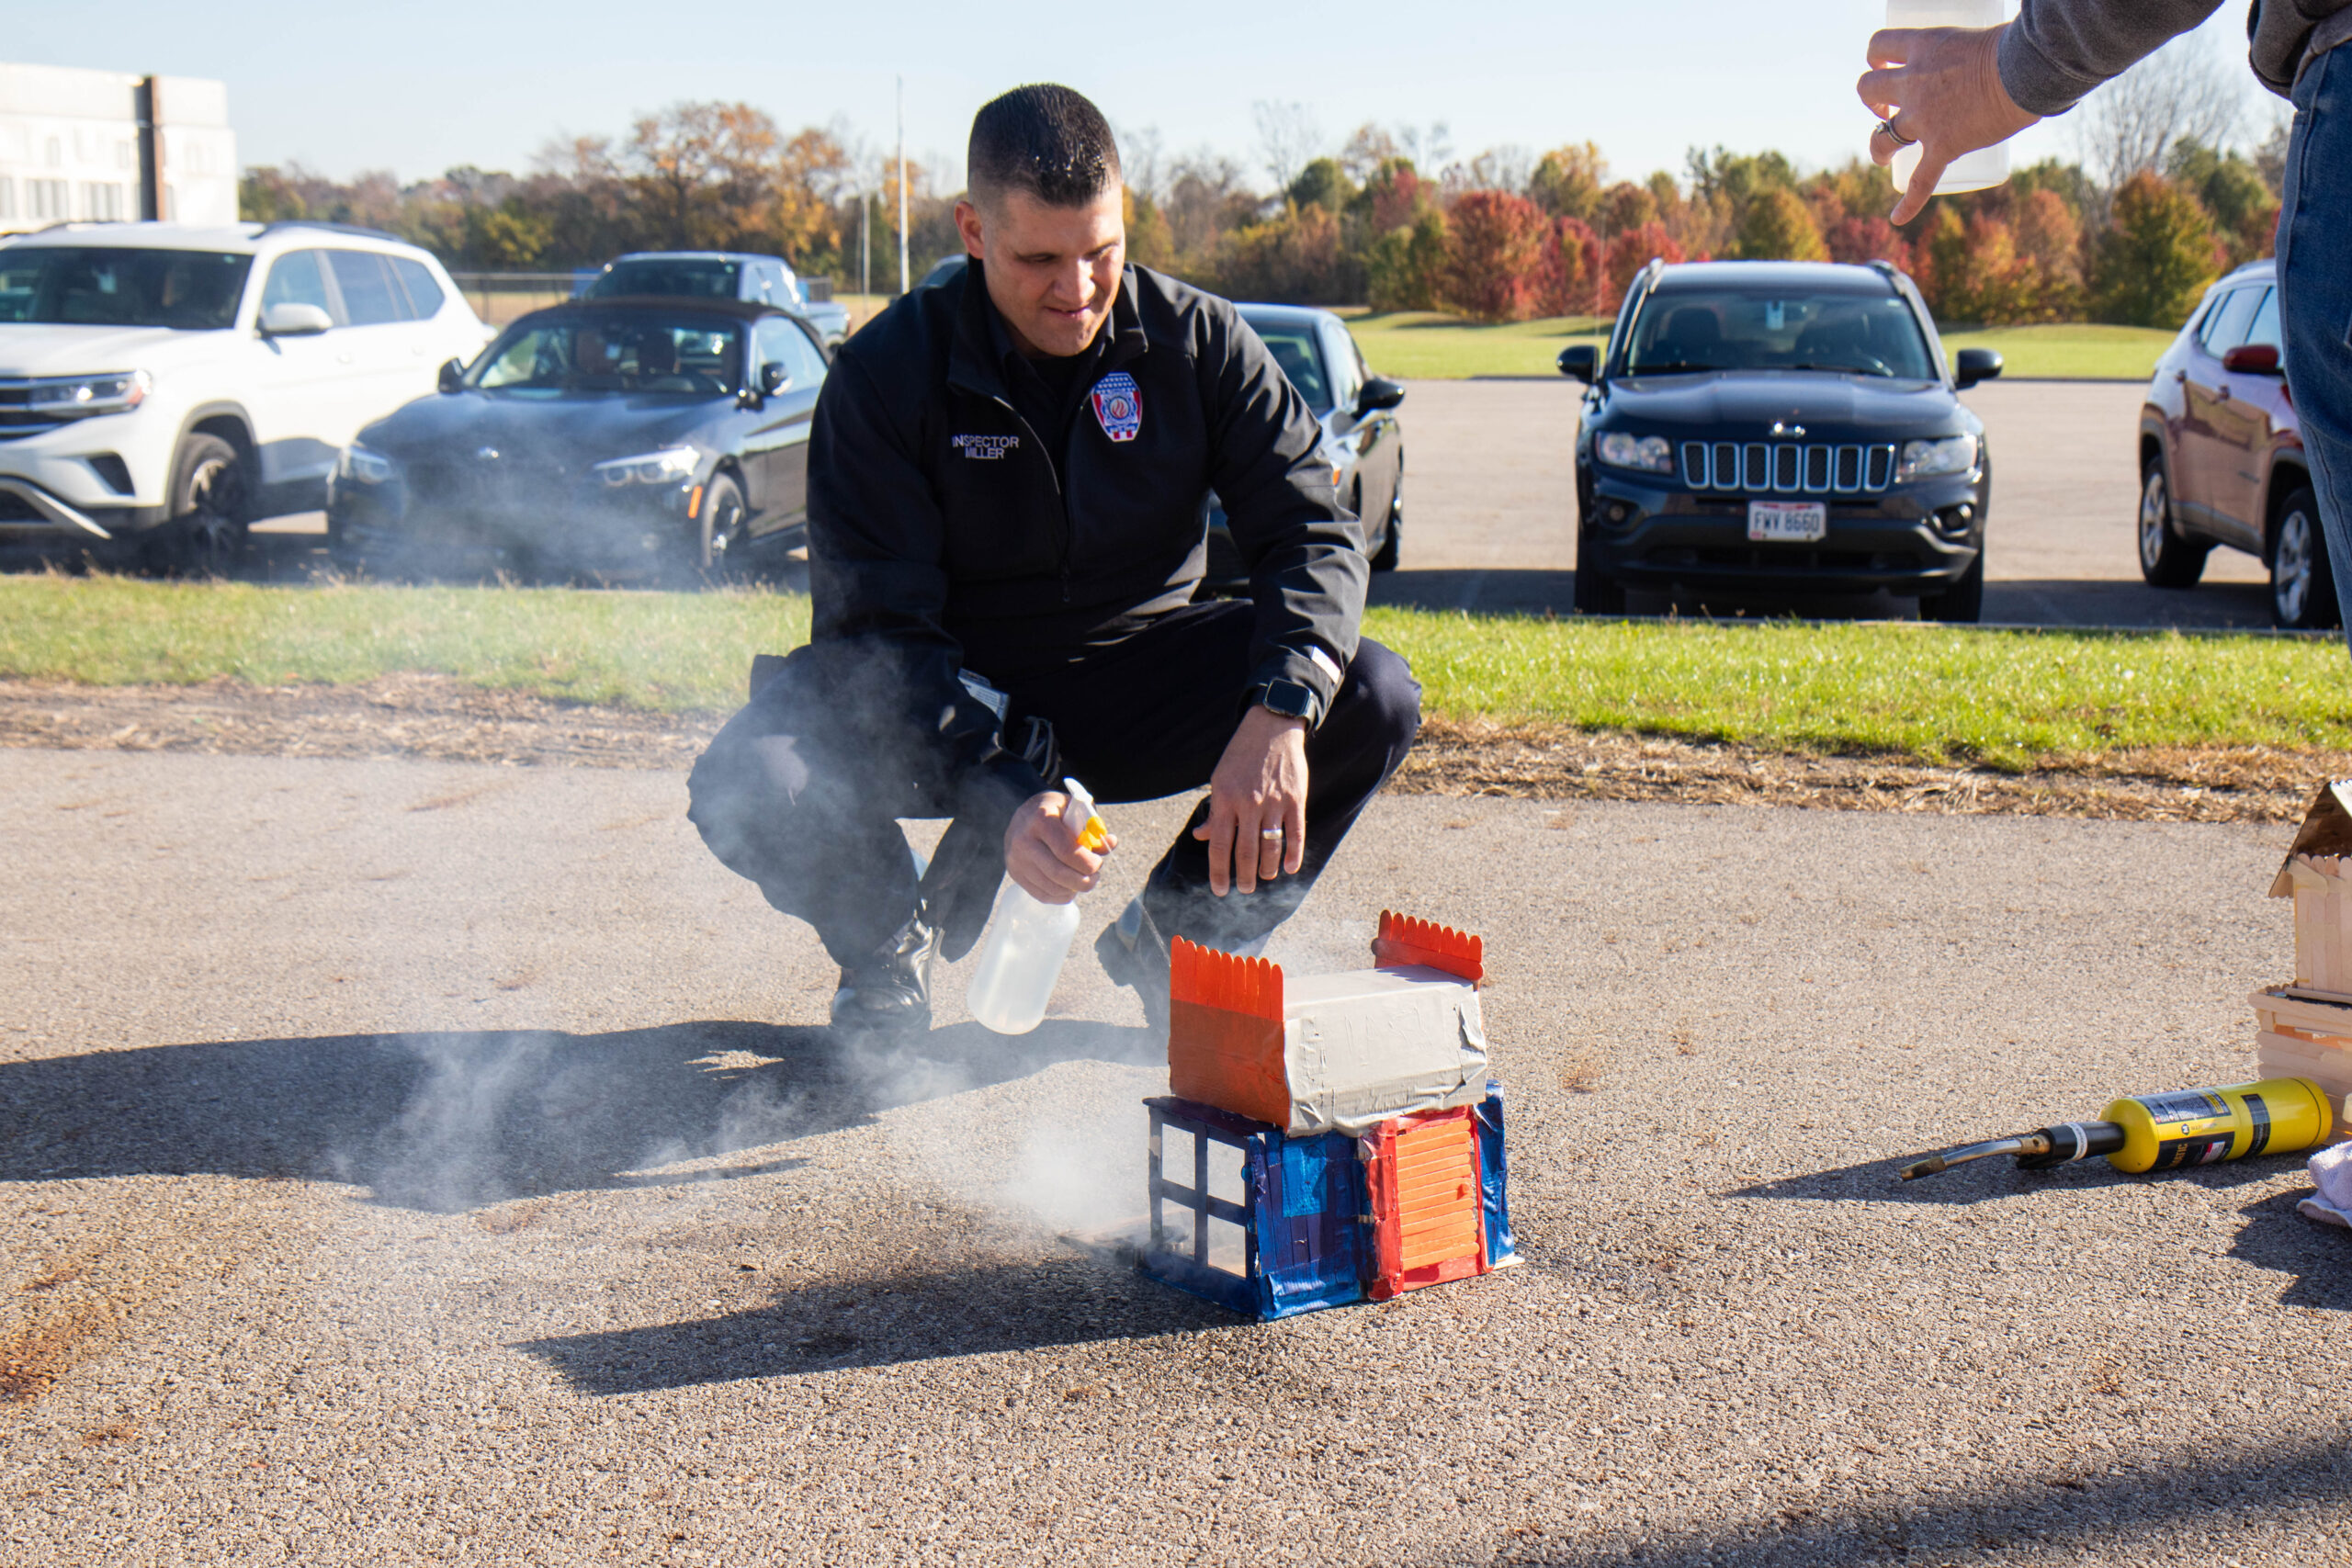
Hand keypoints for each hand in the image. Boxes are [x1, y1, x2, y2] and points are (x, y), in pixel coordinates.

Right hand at [1003, 789, 1115, 904]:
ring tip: (1084, 879)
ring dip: (1074, 889)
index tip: (1098, 863)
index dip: (1088, 863)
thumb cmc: (1057, 812)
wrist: (1025, 815)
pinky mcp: (1015, 874)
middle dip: (1084, 881)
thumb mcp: (1076, 809)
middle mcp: (1023, 841)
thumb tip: (1111, 844)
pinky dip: (1062, 895)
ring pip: (1052, 888)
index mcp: (1041, 819)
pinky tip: (1070, 886)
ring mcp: (1016, 860)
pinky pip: (1043, 895)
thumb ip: (1093, 827)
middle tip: (1095, 877)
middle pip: (1059, 873)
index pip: (1067, 851)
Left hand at [1192, 705, 1307, 895]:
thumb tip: (1201, 836)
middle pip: (1245, 850)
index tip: (1220, 891)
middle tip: (1245, 890)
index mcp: (1225, 799)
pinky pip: (1295, 832)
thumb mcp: (1219, 779)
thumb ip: (1214, 811)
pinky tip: (1289, 868)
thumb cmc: (1241, 756)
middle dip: (1244, 876)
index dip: (1219, 871)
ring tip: (1265, 878)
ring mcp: (1273, 802)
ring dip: (1267, 868)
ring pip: (1270, 845)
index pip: (1219, 845)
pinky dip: (1293, 854)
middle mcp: (1248, 803)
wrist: (1271, 728)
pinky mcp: (1295, 798)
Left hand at [1858, 24, 2040, 223]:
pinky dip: (1908, 203)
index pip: (1880, 45)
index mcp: (1923, 46)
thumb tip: (2000, 57)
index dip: (1877, 56)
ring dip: (1877, 147)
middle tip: (1885, 107)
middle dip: (1872, 99)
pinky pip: (1920, 182)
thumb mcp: (1981, 36)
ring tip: (1883, 156)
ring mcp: (1924, 117)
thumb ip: (1974, 52)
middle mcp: (1914, 81)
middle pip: (1868, 88)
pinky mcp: (1943, 145)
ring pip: (1880, 136)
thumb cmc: (2018, 45)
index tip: (1883, 64)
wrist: (2029, 69)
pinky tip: (1898, 218)